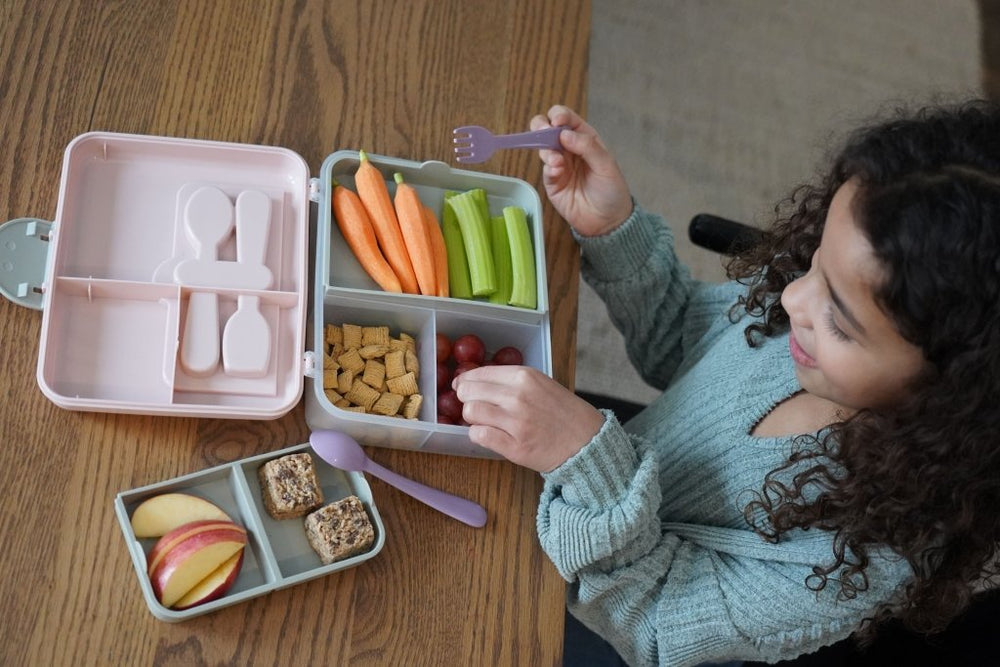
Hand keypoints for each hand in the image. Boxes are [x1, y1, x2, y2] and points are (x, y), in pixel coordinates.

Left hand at [453, 364, 604, 472]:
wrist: (587, 442)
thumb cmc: (563, 413)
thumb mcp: (542, 384)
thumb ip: (512, 381)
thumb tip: (475, 381)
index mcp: (525, 377)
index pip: (479, 374)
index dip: (466, 381)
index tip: (462, 387)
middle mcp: (518, 397)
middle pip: (469, 392)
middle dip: (466, 399)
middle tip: (472, 405)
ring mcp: (516, 422)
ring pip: (470, 413)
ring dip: (472, 418)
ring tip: (483, 421)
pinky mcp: (514, 447)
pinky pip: (479, 436)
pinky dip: (477, 435)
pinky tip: (486, 434)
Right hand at [530, 105, 633, 236]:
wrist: (607, 221)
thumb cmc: (612, 190)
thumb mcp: (606, 165)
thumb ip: (587, 146)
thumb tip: (564, 133)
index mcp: (584, 139)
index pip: (567, 119)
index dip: (559, 115)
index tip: (556, 121)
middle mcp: (569, 149)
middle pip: (547, 129)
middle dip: (541, 126)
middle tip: (543, 132)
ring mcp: (559, 165)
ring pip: (542, 148)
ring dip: (546, 149)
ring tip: (556, 161)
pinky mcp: (552, 183)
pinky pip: (545, 170)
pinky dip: (548, 168)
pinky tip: (557, 171)